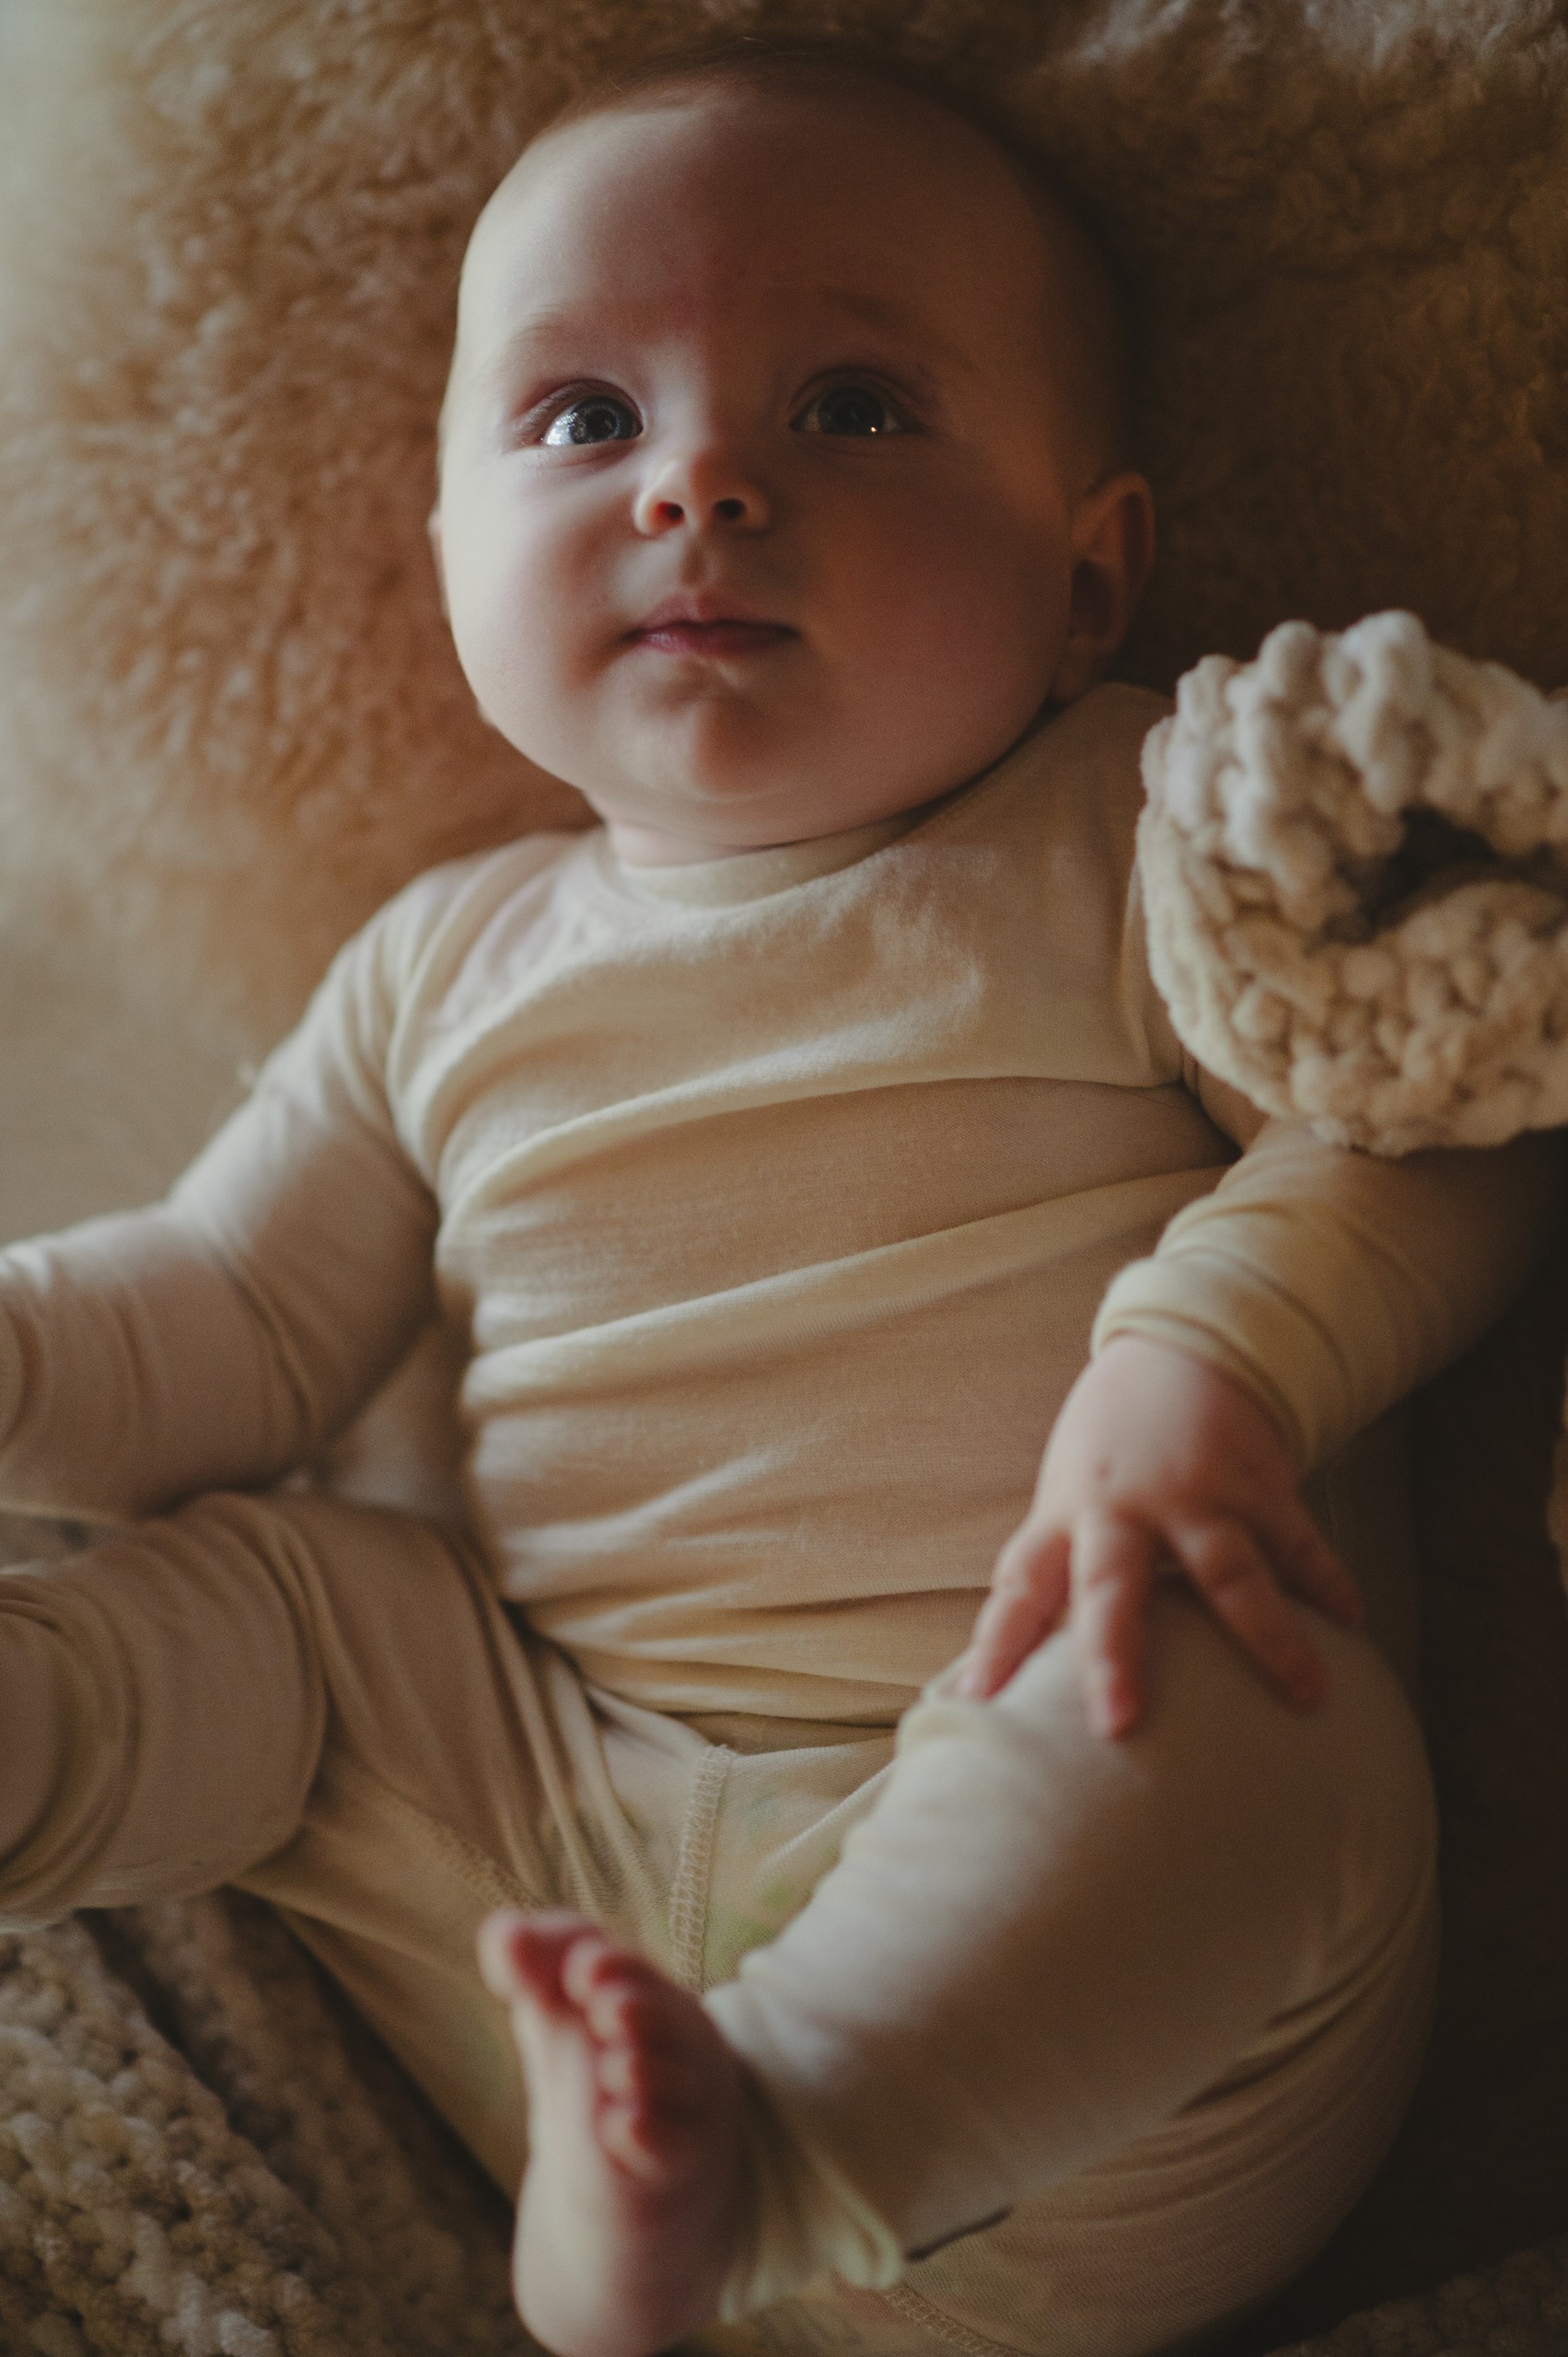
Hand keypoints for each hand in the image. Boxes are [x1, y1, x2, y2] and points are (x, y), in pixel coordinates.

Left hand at [954, 1335, 1363, 1736]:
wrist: (1179, 1347)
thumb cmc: (1112, 1444)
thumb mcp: (1069, 1493)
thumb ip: (1058, 1568)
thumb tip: (1020, 1665)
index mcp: (1068, 1513)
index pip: (1021, 1585)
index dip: (997, 1641)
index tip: (977, 1696)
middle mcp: (1124, 1507)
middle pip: (1113, 1584)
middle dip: (1112, 1654)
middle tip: (1118, 1721)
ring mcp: (1196, 1494)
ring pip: (1231, 1572)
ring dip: (1272, 1637)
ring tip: (1309, 1693)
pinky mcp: (1257, 1480)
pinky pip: (1297, 1540)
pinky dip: (1326, 1580)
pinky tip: (1349, 1618)